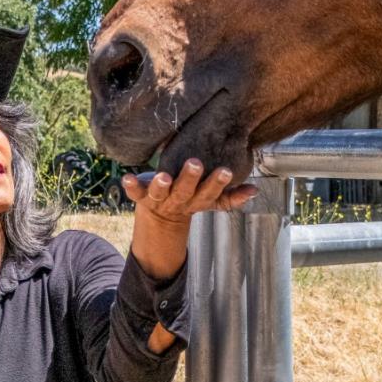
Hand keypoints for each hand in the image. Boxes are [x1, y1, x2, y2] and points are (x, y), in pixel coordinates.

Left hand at [124, 159, 258, 281]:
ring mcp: (160, 200)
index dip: (218, 184)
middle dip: (191, 178)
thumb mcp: (211, 201)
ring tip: (164, 176)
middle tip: (196, 163)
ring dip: (162, 185)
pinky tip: (126, 177)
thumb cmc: (190, 199)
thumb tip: (255, 190)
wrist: (161, 218)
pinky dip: (131, 186)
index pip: (210, 194)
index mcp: (197, 201)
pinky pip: (135, 193)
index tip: (225, 170)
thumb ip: (232, 196)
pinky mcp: (142, 196)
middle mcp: (179, 201)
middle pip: (186, 191)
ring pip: (161, 193)